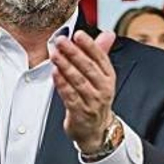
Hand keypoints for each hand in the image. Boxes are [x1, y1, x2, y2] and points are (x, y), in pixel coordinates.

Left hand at [50, 31, 118, 150]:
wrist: (95, 129)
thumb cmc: (95, 99)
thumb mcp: (101, 77)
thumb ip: (101, 53)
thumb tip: (108, 34)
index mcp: (108, 77)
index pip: (100, 57)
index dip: (89, 45)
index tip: (78, 34)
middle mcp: (103, 89)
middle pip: (88, 68)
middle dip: (73, 52)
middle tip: (61, 41)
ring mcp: (93, 101)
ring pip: (78, 80)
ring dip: (65, 66)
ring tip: (55, 54)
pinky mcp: (80, 112)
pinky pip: (70, 95)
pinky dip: (61, 83)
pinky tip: (54, 73)